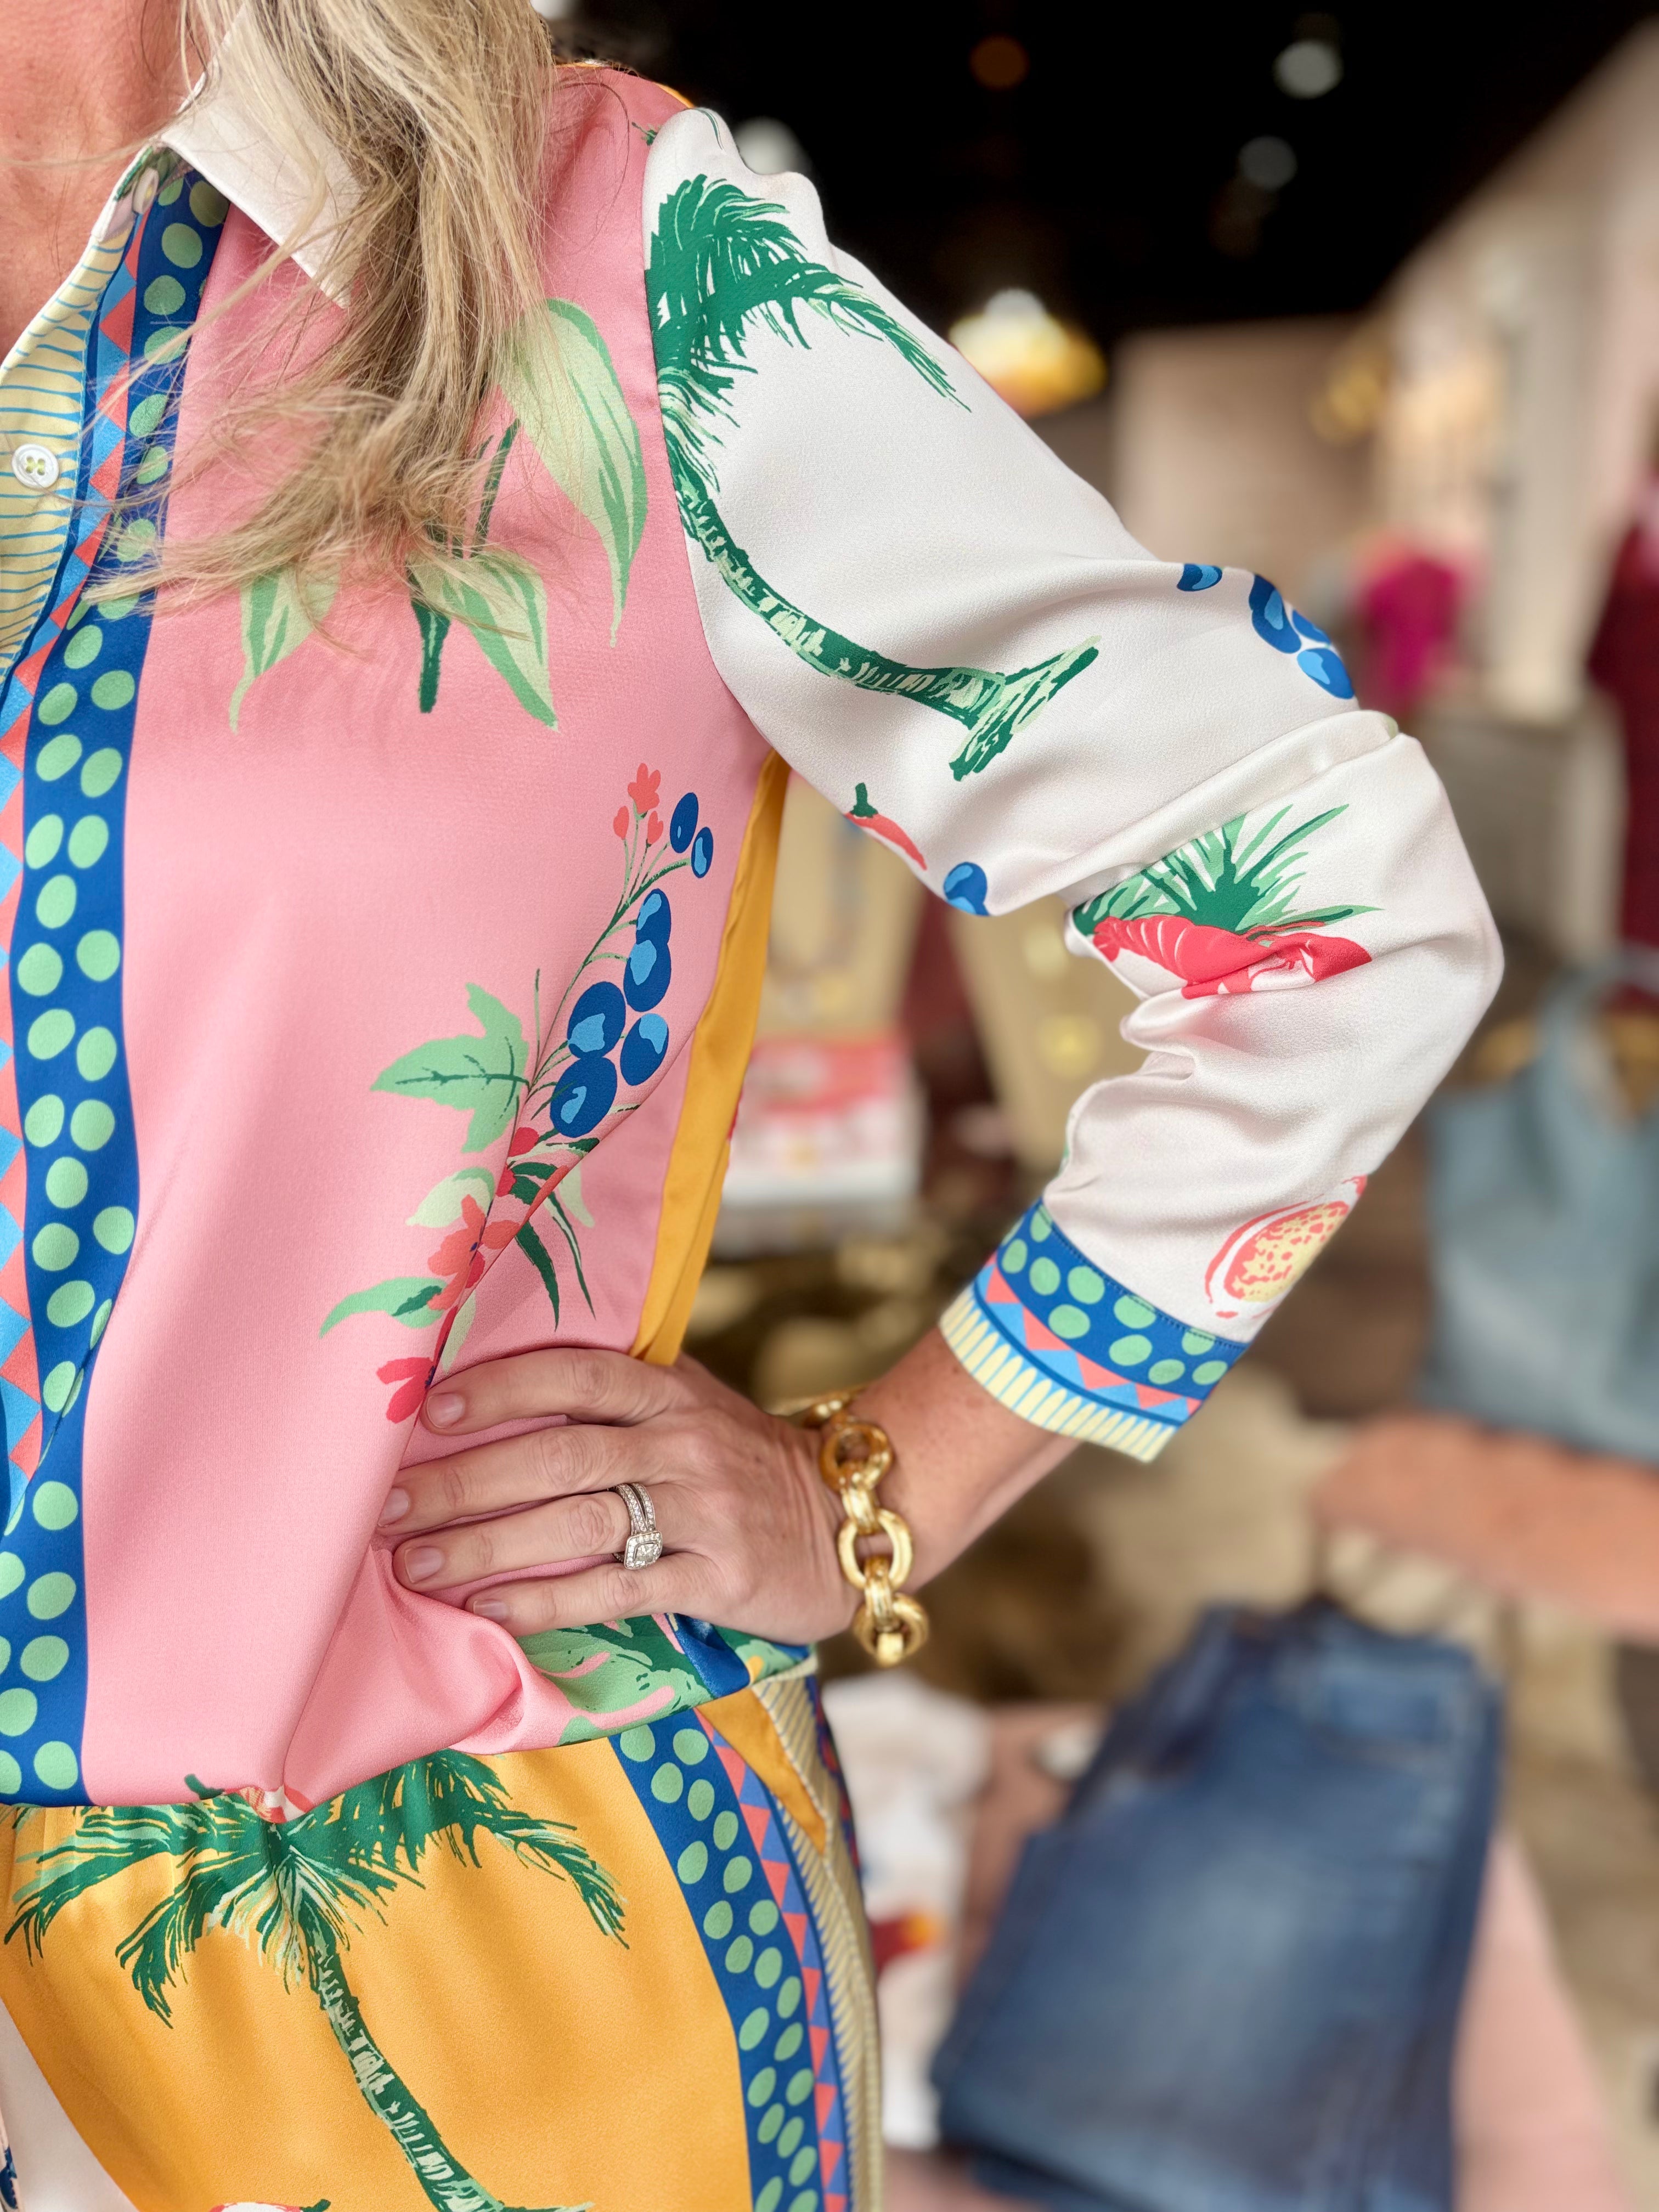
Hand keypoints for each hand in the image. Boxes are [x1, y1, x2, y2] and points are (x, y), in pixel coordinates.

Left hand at [379, 1347, 855, 1644]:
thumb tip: (490, 1380)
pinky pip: (618, 1590)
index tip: (429, 1411)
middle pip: (562, 1456)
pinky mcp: (718, 1577)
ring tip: (418, 1565)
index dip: (503, 1389)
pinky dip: (549, 1601)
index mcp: (670, 1391)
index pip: (577, 1376)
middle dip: (467, 1483)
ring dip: (490, 1547)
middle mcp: (684, 1442)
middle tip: (389, 1508)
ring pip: (580, 1525)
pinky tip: (492, 1611)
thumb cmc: (737, 1460)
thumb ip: (614, 1393)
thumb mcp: (689, 1403)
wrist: (846, 1518)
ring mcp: (704, 1511)